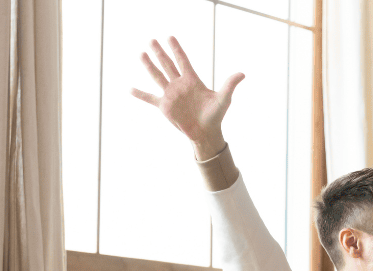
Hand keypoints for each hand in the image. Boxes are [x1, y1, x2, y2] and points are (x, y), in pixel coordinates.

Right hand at [131, 37, 244, 158]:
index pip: (183, 60)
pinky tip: (129, 89)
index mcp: (192, 80)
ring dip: (149, 66)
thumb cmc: (216, 115)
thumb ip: (230, 85)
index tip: (170, 37)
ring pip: (157, 76)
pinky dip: (140, 94)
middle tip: (152, 40)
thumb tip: (242, 73)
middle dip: (160, 52)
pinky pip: (149, 98)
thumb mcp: (224, 99)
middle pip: (167, 64)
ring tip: (141, 54)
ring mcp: (171, 94)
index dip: (177, 49)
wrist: (206, 132)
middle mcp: (179, 84)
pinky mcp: (165, 106)